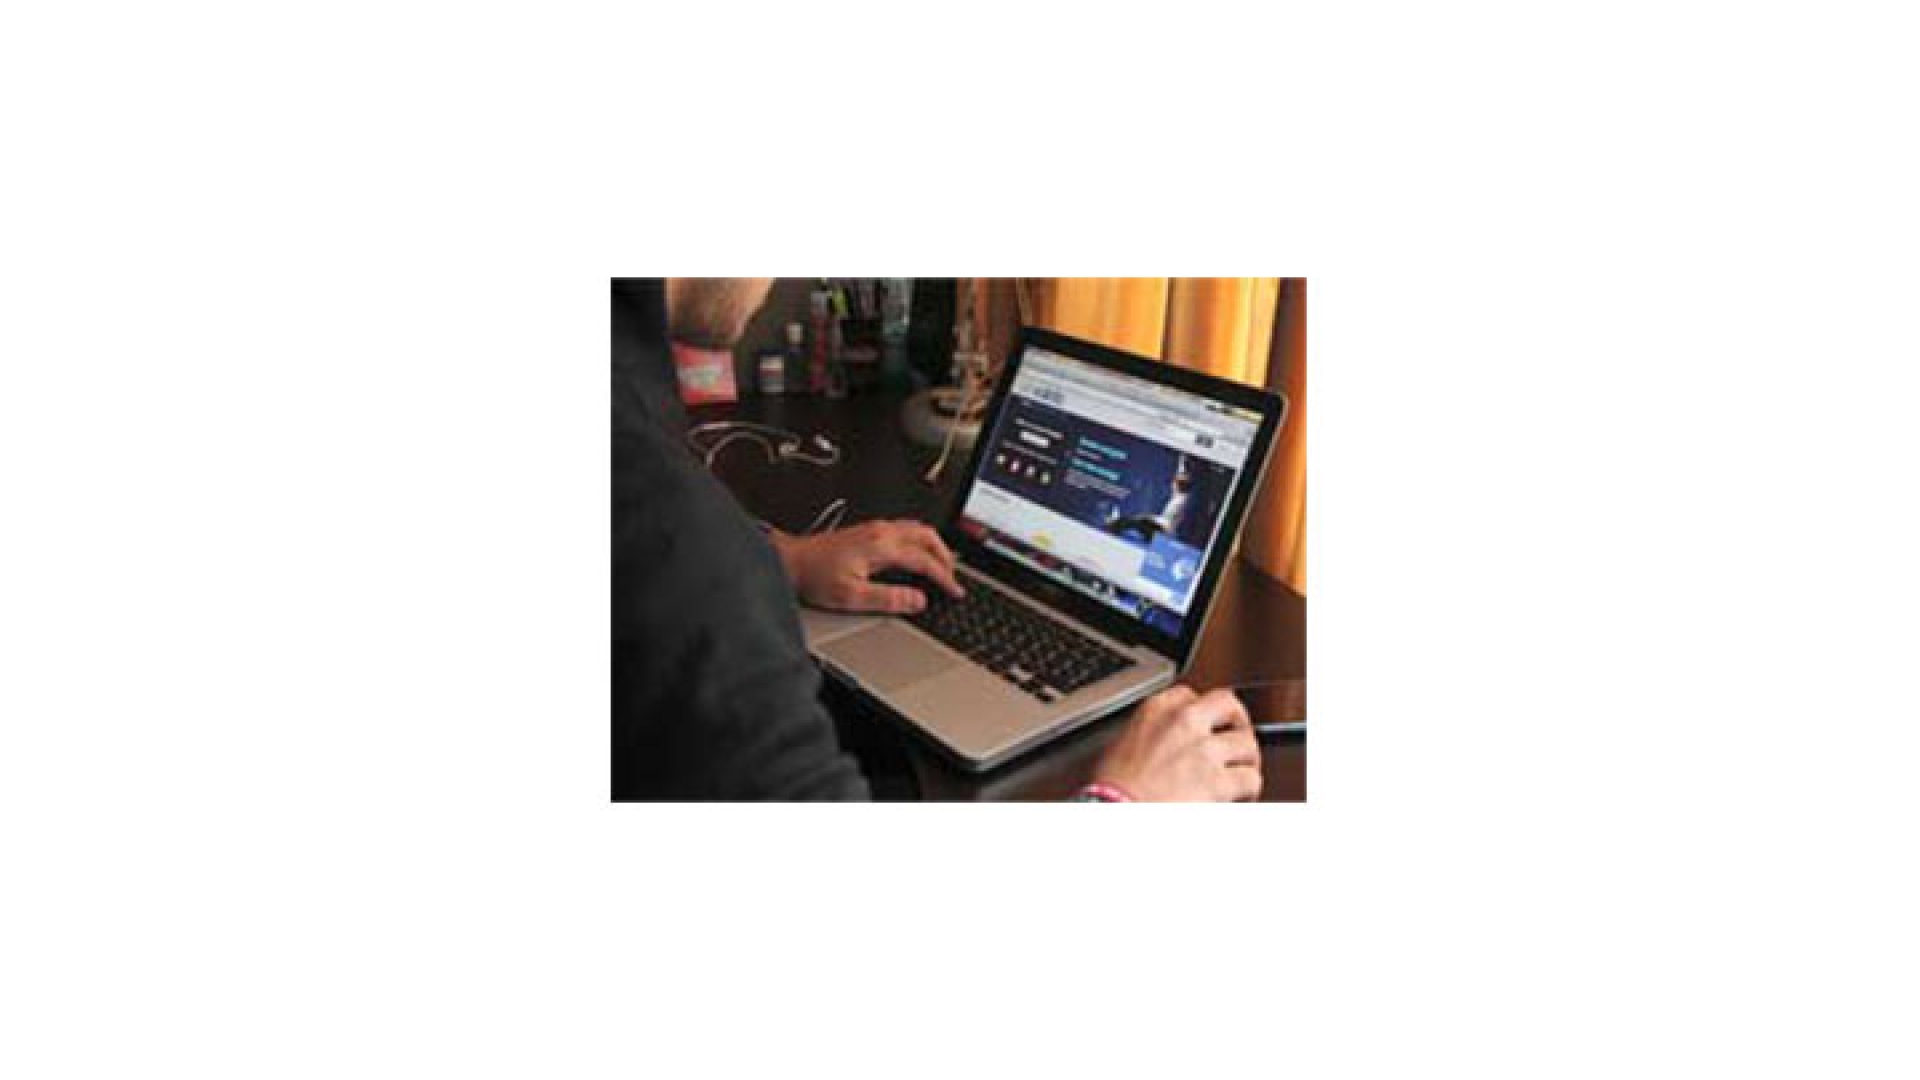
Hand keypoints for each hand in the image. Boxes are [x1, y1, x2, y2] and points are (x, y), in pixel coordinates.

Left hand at [771, 520, 964, 613]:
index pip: (925, 560)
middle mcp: (880, 532)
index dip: (944, 577)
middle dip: (946, 557)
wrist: (790, 561)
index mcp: (881, 546)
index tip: (955, 591)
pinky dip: (919, 542)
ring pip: (917, 529)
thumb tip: (917, 601)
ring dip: (934, 546)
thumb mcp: (852, 596)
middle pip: (927, 536)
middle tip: (953, 578)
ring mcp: (874, 528)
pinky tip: (916, 555)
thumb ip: (889, 599)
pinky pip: (904, 529)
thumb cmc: (814, 576)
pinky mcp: (867, 531)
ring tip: (941, 566)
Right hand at [1092, 686, 1261, 801]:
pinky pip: (1250, 779)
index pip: (1190, 695)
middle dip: (1237, 722)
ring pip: (1247, 743)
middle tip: (1235, 739)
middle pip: (1228, 704)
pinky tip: (1240, 797)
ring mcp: (1204, 750)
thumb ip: (1149, 738)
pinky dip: (1249, 790)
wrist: (1115, 814)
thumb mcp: (1120, 748)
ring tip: (1240, 772)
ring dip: (1246, 760)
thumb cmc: (1110, 791)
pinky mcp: (1217, 780)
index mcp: (1155, 710)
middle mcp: (1184, 722)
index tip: (1205, 724)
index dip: (1204, 712)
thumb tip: (1162, 748)